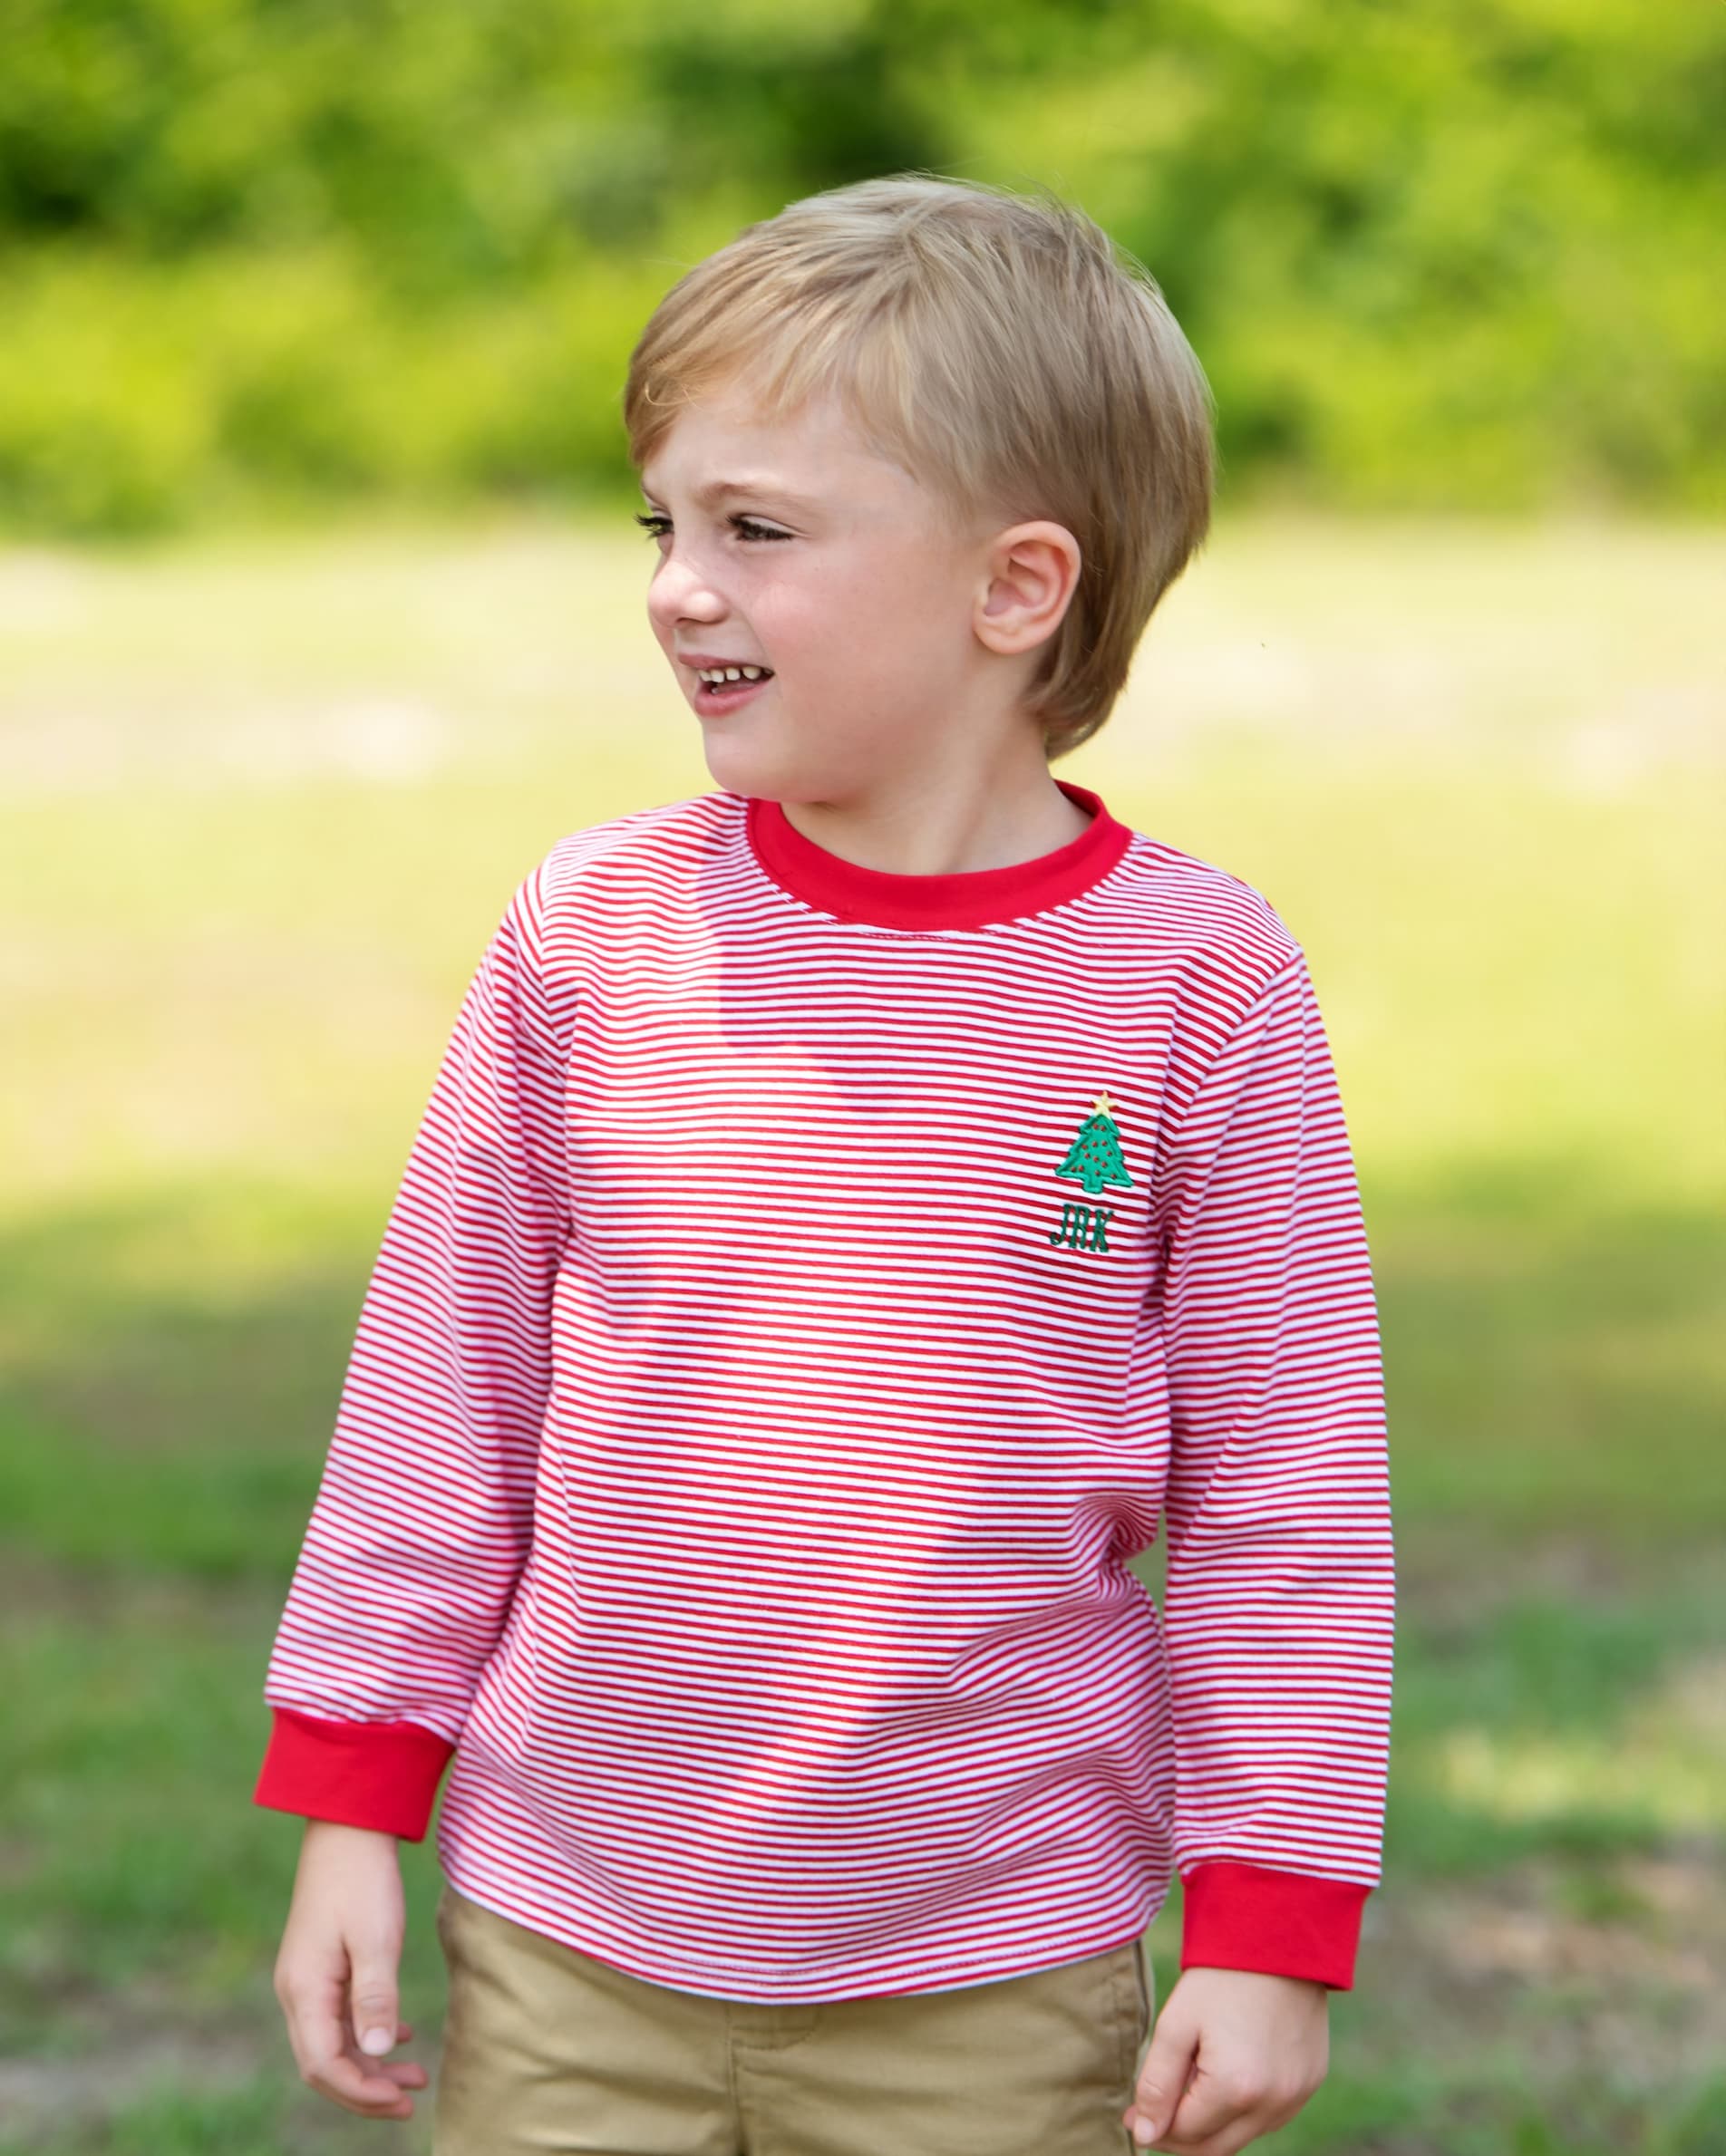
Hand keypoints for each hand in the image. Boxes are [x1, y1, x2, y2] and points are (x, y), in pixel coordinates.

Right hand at [272, 1819, 430, 2120]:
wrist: (348, 1827)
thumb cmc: (362, 1879)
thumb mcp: (375, 1938)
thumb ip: (374, 1995)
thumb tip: (375, 2051)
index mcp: (304, 1990)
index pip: (323, 2066)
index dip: (359, 2092)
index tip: (400, 2101)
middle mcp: (297, 1992)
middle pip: (324, 2063)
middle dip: (365, 2089)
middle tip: (411, 2100)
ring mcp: (307, 1979)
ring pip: (334, 2042)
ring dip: (370, 2063)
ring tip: (415, 2076)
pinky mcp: (322, 1965)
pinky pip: (339, 2017)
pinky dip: (368, 2034)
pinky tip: (399, 2035)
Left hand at [1122, 1966, 1329, 2153]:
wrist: (1278, 1936)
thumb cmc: (1220, 1977)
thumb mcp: (1176, 2025)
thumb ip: (1157, 2085)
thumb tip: (1146, 2136)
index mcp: (1236, 2089)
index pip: (1185, 2134)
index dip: (1153, 2125)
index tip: (1131, 2111)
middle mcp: (1273, 2104)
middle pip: (1215, 2148)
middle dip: (1179, 2134)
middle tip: (1153, 2110)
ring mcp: (1297, 2095)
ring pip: (1242, 2135)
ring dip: (1211, 2122)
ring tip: (1191, 2080)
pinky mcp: (1311, 2082)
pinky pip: (1270, 2116)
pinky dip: (1242, 2109)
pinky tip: (1225, 2074)